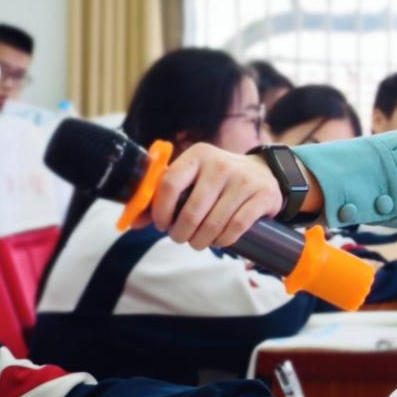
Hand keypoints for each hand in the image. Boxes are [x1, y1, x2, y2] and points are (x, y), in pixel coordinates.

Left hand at [150, 143, 282, 249]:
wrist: (263, 172)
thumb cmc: (217, 180)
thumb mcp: (192, 179)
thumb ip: (164, 198)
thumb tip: (133, 223)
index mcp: (197, 155)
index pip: (169, 184)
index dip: (161, 211)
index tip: (162, 224)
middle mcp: (220, 164)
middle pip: (191, 211)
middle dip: (181, 233)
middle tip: (181, 238)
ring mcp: (243, 180)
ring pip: (213, 223)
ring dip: (201, 241)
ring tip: (199, 242)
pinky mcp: (261, 195)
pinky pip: (235, 228)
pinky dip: (223, 241)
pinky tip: (218, 241)